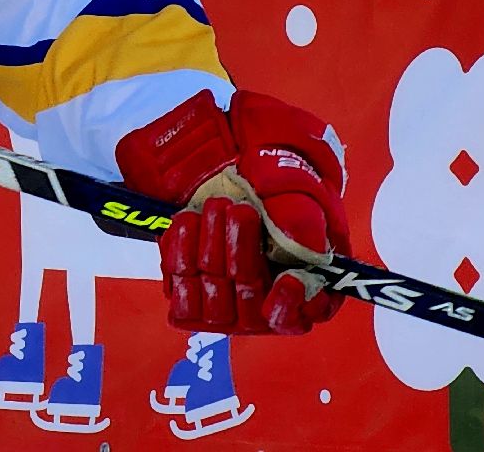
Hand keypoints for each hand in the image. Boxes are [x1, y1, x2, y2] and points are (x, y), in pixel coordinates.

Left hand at [116, 89, 349, 334]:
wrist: (230, 165)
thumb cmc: (277, 187)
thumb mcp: (301, 200)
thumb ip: (305, 229)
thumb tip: (302, 252)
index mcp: (298, 292)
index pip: (296, 318)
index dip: (292, 306)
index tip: (289, 280)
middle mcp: (258, 304)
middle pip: (249, 301)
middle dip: (242, 254)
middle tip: (239, 211)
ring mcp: (220, 300)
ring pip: (213, 294)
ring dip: (211, 248)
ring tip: (213, 207)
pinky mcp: (186, 288)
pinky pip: (178, 285)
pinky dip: (180, 252)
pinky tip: (186, 220)